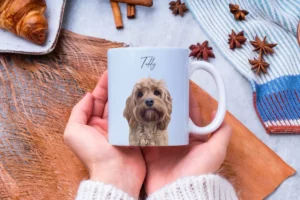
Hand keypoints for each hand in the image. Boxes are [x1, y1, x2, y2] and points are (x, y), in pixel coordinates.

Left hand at [64, 71, 145, 196]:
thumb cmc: (94, 155)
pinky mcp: (132, 133)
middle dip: (116, 87)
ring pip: (123, 107)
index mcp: (91, 123)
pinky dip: (136, 107)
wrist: (116, 173)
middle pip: (111, 101)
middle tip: (123, 73)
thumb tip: (88, 95)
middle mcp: (105, 125)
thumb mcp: (74, 132)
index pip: (97, 100)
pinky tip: (140, 97)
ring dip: (126, 95)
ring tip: (132, 81)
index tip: (109, 73)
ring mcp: (120, 129)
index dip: (102, 85)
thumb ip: (78, 112)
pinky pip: (134, 116)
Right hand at [142, 91, 231, 194]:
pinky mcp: (150, 153)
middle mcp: (178, 140)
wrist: (179, 191)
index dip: (186, 100)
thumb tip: (218, 112)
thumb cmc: (198, 171)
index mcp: (193, 137)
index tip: (181, 86)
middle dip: (167, 104)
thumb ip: (221, 132)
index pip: (190, 114)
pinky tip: (137, 116)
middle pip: (172, 117)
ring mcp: (163, 145)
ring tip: (147, 98)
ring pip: (157, 124)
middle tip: (159, 90)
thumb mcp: (215, 151)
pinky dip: (141, 128)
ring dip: (152, 113)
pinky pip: (144, 137)